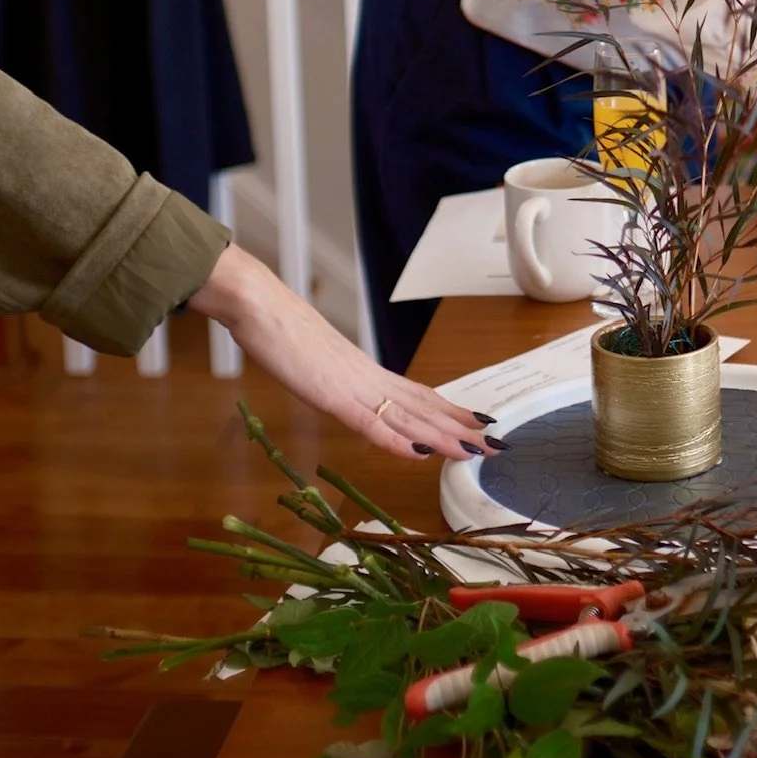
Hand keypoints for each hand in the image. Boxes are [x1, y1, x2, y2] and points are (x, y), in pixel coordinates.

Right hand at [188, 245, 489, 460]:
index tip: (478, 423)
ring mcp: (353, 386)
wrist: (259, 304)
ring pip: (408, 417)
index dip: (450, 411)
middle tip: (497, 443)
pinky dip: (396, 440)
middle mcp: (368, 378)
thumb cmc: (279, 329)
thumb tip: (342, 389)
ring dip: (442, 437)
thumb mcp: (314, 361)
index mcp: (365, 371)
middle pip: (424, 407)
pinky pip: (370, 422)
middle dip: (461, 428)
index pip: (418, 395)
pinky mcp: (332, 395)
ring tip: (475, 450)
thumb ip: (333, 377)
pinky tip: (418, 453)